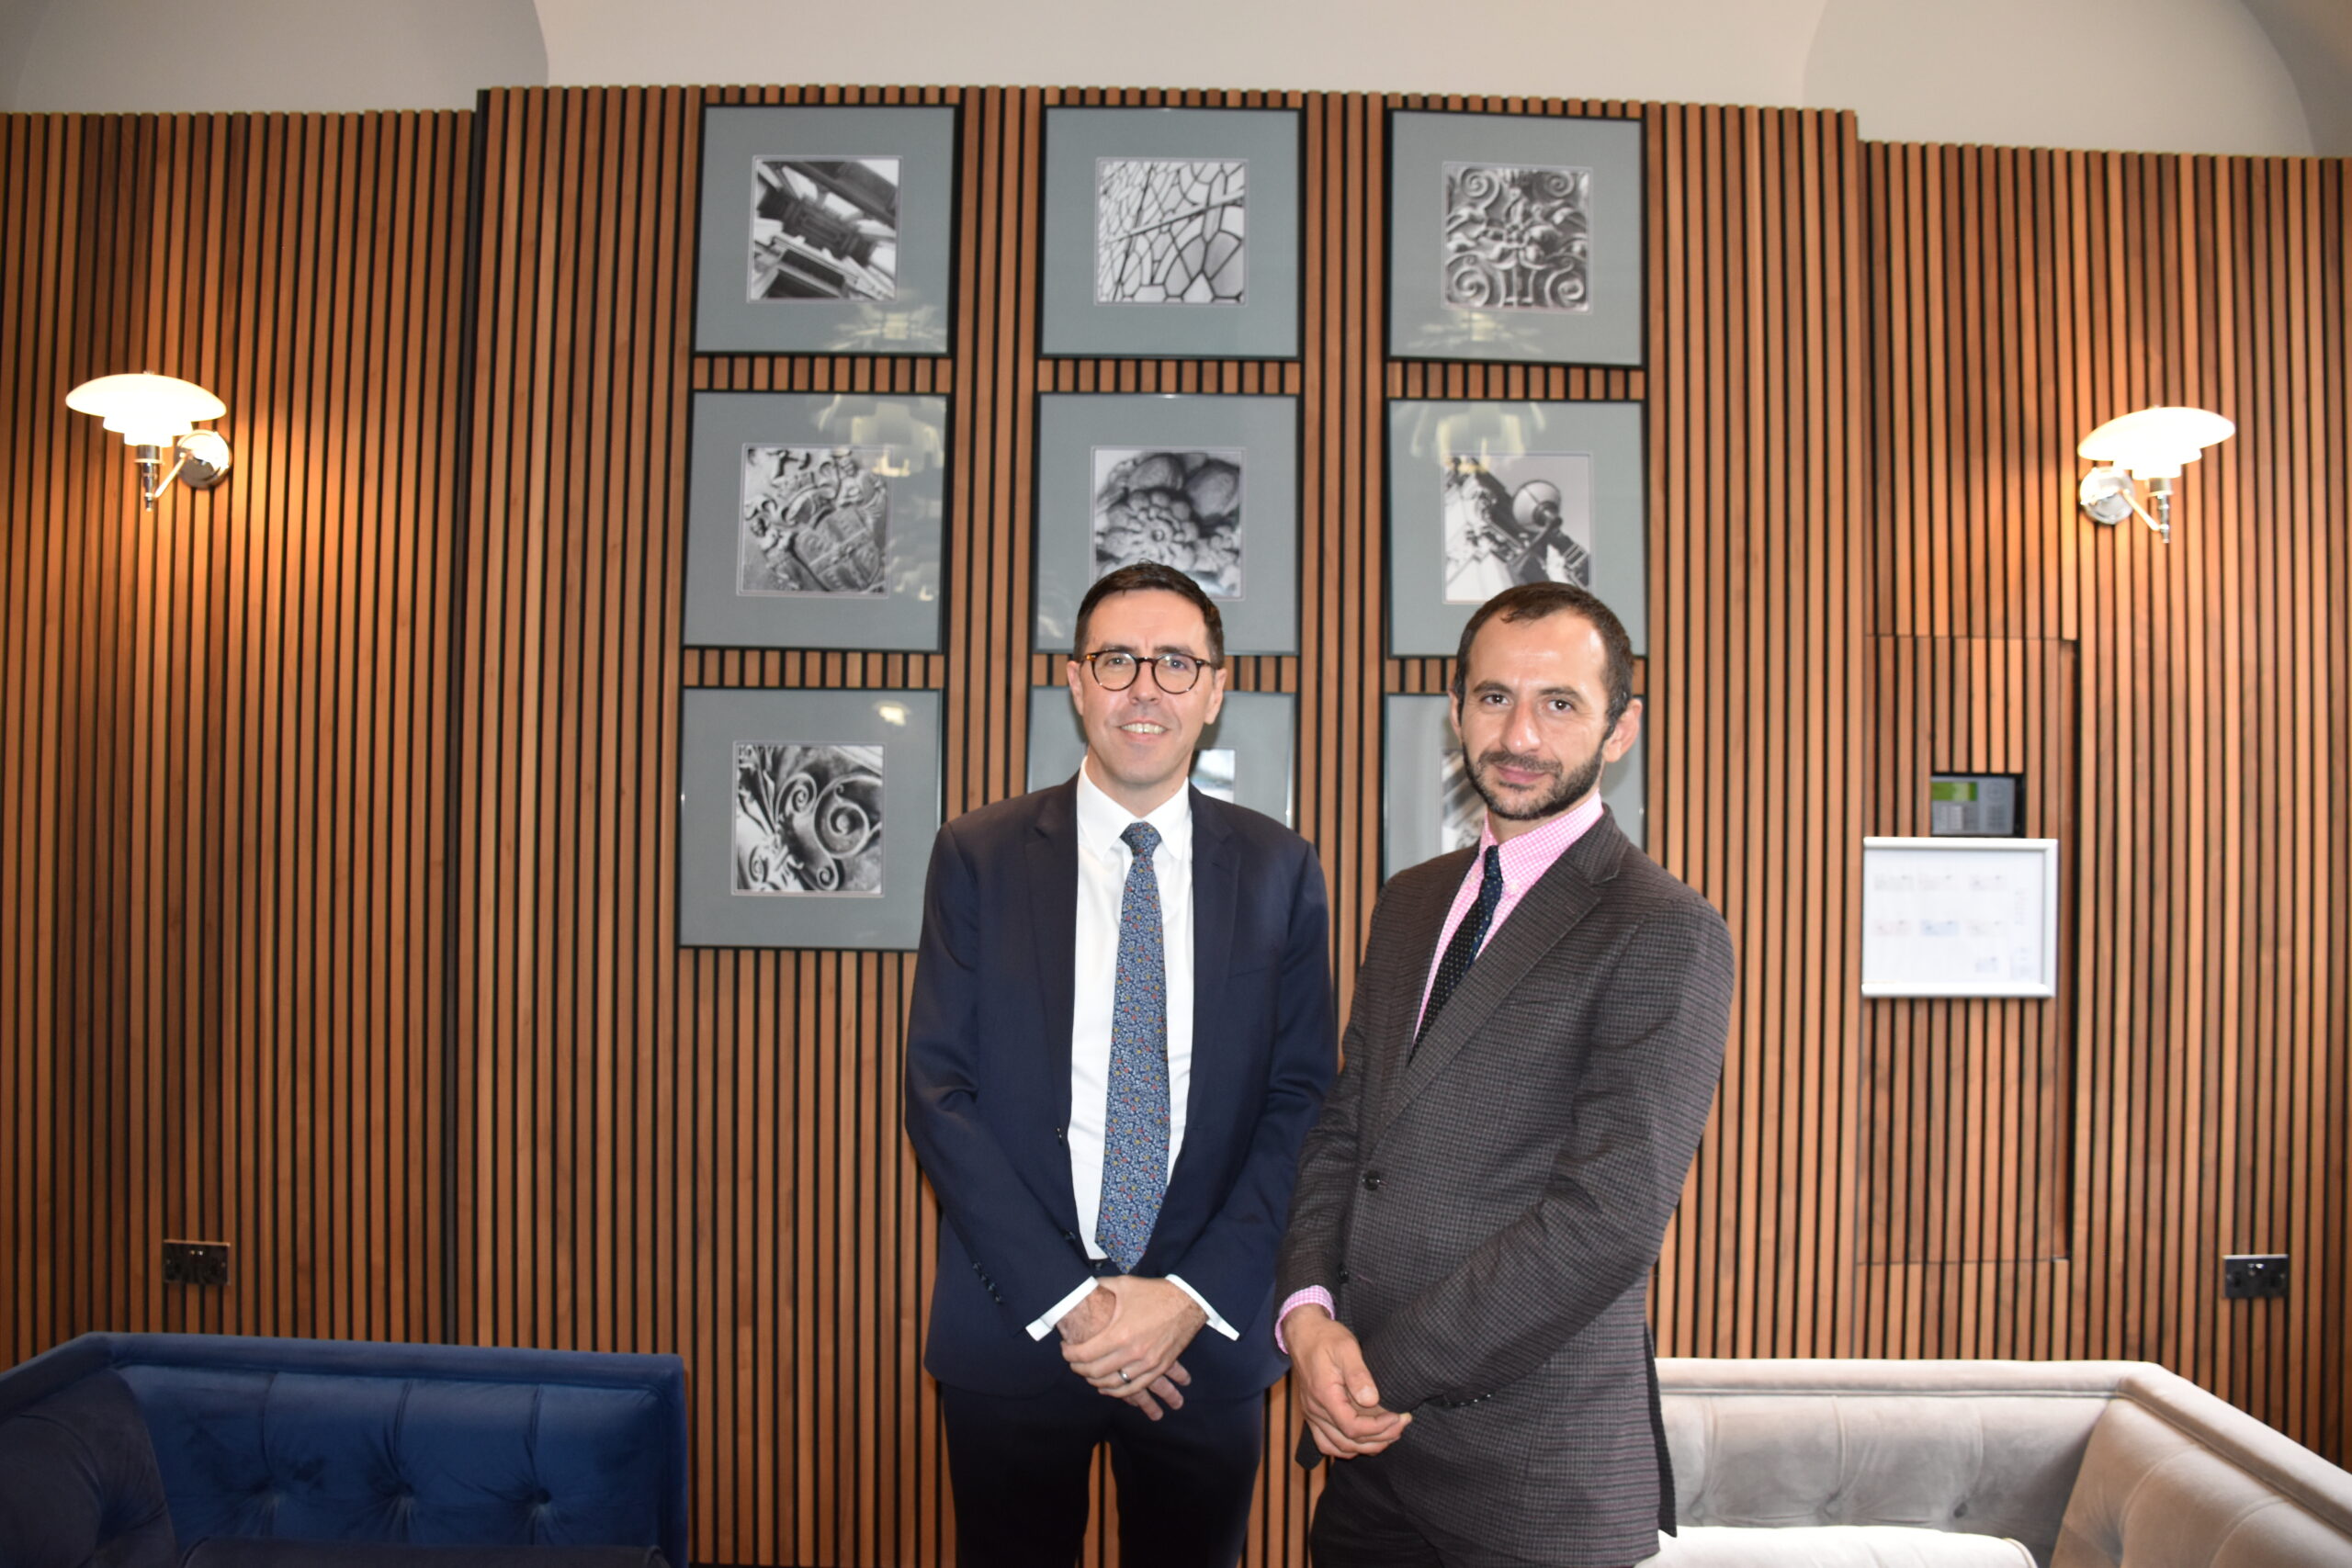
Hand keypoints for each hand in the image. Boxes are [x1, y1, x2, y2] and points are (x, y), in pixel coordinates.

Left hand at [1054, 1282, 1191, 1418]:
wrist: (1189, 1301)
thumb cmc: (1154, 1292)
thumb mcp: (1124, 1285)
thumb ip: (1100, 1287)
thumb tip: (1081, 1287)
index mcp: (1120, 1333)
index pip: (1084, 1355)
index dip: (1069, 1355)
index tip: (1065, 1349)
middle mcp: (1132, 1353)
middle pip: (1095, 1373)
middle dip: (1078, 1369)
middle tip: (1073, 1362)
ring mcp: (1147, 1363)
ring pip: (1113, 1384)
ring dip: (1095, 1381)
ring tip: (1087, 1373)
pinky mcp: (1159, 1368)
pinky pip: (1133, 1388)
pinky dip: (1117, 1391)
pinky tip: (1107, 1387)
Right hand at [1286, 1306, 1409, 1457]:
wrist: (1303, 1333)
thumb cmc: (1326, 1337)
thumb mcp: (1346, 1348)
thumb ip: (1358, 1375)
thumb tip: (1372, 1400)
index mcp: (1324, 1395)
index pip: (1353, 1427)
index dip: (1379, 1428)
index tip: (1398, 1417)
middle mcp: (1315, 1411)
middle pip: (1348, 1442)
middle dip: (1380, 1438)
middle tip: (1402, 1425)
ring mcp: (1312, 1415)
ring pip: (1338, 1447)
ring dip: (1365, 1446)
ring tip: (1389, 1434)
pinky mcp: (1313, 1414)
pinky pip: (1327, 1442)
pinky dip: (1346, 1447)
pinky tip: (1363, 1441)